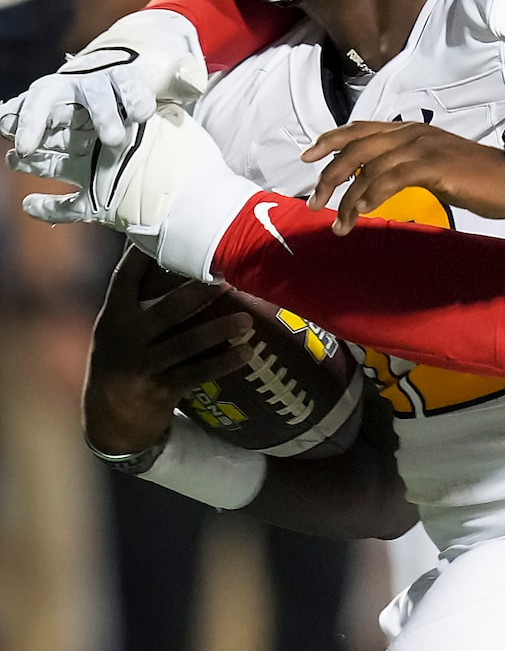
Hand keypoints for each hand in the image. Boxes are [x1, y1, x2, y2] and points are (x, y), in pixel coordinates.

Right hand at [1, 15, 206, 160]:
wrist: (128, 62)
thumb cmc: (152, 76)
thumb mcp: (173, 73)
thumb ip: (183, 75)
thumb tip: (192, 77)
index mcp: (124, 75)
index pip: (130, 82)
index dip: (136, 97)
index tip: (144, 115)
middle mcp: (92, 81)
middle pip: (94, 94)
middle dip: (102, 115)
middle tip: (114, 140)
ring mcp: (66, 92)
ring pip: (48, 100)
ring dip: (36, 120)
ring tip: (25, 144)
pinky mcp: (51, 106)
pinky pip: (28, 109)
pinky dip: (16, 117)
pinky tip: (5, 128)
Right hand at [83, 248, 255, 456]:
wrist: (109, 418)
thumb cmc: (125, 361)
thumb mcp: (118, 330)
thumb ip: (141, 303)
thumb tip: (179, 264)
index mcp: (114, 316)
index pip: (126, 278)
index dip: (144, 255)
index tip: (169, 231)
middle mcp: (127, 337)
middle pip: (167, 310)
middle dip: (199, 293)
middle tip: (228, 277)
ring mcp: (143, 363)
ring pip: (187, 343)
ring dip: (220, 330)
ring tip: (248, 319)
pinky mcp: (160, 388)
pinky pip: (198, 373)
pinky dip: (224, 363)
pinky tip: (247, 354)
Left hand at [304, 121, 504, 231]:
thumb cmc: (476, 179)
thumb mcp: (434, 167)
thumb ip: (406, 167)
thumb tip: (378, 182)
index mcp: (409, 130)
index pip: (360, 129)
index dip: (330, 141)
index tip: (307, 158)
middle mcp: (411, 133)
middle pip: (356, 147)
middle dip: (330, 176)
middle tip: (315, 202)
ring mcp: (422, 147)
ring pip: (370, 167)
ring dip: (348, 197)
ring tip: (338, 222)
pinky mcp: (434, 165)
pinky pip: (393, 177)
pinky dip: (373, 194)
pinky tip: (362, 212)